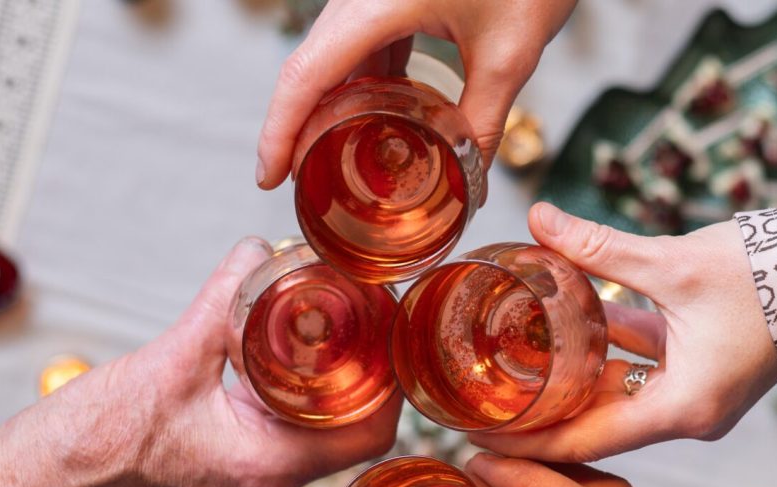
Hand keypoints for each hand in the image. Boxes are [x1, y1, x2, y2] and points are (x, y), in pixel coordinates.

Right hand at [0, 238, 401, 486]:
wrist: (34, 484)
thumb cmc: (93, 445)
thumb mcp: (170, 360)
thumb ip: (223, 302)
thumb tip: (262, 251)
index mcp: (267, 465)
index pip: (368, 433)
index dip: (390, 381)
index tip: (388, 327)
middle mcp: (265, 474)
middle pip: (348, 423)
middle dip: (363, 367)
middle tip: (362, 308)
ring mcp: (244, 466)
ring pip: (313, 419)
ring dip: (325, 372)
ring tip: (327, 312)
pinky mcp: (223, 452)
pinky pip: (276, 416)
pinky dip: (286, 378)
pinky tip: (275, 334)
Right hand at [256, 0, 576, 187]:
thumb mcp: (510, 53)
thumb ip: (482, 121)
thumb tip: (468, 178)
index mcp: (376, 4)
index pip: (305, 75)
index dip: (278, 132)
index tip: (267, 177)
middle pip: (306, 68)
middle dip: (293, 127)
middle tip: (292, 180)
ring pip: (330, 57)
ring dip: (324, 107)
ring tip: (328, 157)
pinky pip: (359, 43)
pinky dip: (357, 84)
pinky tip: (371, 116)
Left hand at [472, 202, 776, 462]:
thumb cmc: (770, 275)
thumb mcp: (672, 263)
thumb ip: (598, 248)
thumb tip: (537, 217)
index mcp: (681, 409)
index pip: (585, 440)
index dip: (527, 443)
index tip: (476, 441)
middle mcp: (686, 414)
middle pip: (594, 425)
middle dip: (536, 416)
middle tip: (476, 408)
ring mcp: (694, 395)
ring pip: (613, 395)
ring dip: (564, 383)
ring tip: (503, 374)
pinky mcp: (698, 372)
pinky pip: (637, 370)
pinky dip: (601, 355)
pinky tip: (558, 333)